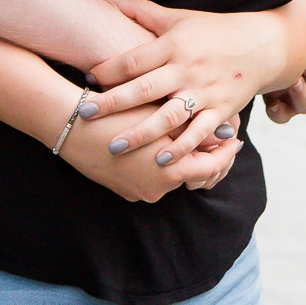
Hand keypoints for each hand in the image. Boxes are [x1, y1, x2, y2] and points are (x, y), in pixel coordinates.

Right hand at [56, 100, 241, 201]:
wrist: (71, 125)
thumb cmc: (119, 113)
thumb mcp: (161, 117)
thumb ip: (195, 129)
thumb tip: (226, 133)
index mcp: (171, 172)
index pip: (212, 167)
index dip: (226, 152)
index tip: (234, 138)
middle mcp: (157, 189)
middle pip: (192, 174)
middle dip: (202, 154)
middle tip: (214, 135)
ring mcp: (137, 192)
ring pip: (169, 176)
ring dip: (178, 158)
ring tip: (182, 134)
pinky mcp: (121, 189)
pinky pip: (147, 178)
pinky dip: (155, 163)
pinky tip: (154, 142)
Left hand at [82, 0, 305, 159]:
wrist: (262, 45)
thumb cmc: (214, 30)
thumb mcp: (178, 17)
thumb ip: (141, 11)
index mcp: (173, 45)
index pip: (134, 59)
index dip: (109, 69)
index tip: (88, 80)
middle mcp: (187, 69)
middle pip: (145, 89)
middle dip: (113, 104)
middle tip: (85, 115)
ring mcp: (205, 92)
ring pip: (169, 116)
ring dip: (141, 133)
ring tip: (115, 146)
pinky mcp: (222, 111)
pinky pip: (198, 132)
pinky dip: (181, 147)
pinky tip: (160, 159)